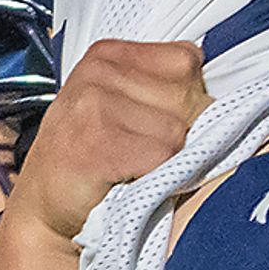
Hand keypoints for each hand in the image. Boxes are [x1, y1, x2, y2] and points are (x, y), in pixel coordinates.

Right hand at [5, 39, 202, 248]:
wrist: (44, 214)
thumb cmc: (94, 160)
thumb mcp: (121, 107)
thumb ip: (163, 87)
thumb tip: (224, 94)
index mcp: (108, 54)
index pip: (188, 60)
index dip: (187, 100)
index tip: (155, 124)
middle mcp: (97, 71)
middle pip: (188, 96)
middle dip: (181, 133)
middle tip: (141, 154)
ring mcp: (92, 105)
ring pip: (179, 131)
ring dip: (164, 160)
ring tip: (130, 167)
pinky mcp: (95, 142)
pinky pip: (163, 157)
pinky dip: (155, 178)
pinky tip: (126, 181)